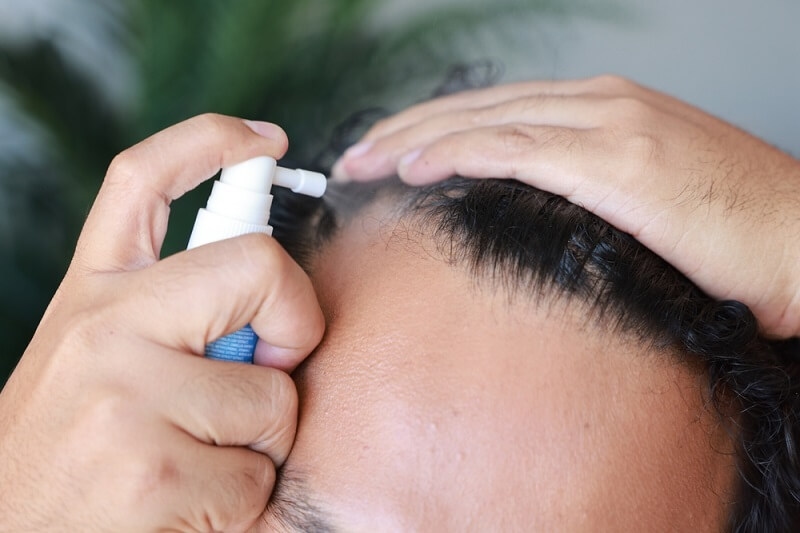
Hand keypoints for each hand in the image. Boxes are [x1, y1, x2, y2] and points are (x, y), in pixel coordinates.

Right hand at [0, 115, 324, 530]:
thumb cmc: (74, 453)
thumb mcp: (96, 365)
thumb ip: (166, 321)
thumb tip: (264, 307)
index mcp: (93, 296)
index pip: (144, 179)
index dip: (212, 141)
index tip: (267, 140)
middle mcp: (103, 329)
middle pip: (258, 266)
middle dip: (296, 316)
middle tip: (276, 359)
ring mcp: (126, 399)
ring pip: (274, 394)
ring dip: (261, 439)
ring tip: (198, 461)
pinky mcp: (155, 472)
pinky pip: (259, 472)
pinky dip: (243, 495)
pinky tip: (187, 505)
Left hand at [332, 75, 799, 337]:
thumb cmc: (731, 226)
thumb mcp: (646, 192)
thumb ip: (586, 187)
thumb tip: (529, 212)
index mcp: (603, 108)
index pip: (497, 110)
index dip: (434, 126)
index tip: (389, 151)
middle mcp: (599, 103)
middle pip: (479, 108)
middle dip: (408, 128)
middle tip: (356, 155)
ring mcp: (608, 125)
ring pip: (487, 122)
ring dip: (417, 139)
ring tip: (366, 161)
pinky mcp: (617, 160)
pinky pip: (519, 150)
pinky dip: (461, 153)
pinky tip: (418, 166)